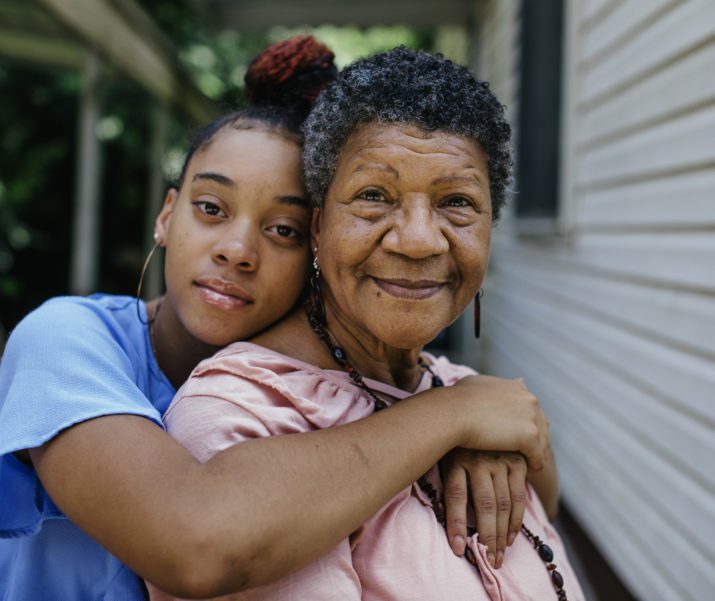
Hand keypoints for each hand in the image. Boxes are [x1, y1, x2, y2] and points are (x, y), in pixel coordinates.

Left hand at [440, 449, 526, 568]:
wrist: (473, 413)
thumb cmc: (454, 444)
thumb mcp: (443, 456)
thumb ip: (447, 481)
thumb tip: (448, 517)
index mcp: (457, 460)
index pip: (456, 495)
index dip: (456, 524)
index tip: (458, 549)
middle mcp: (479, 461)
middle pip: (484, 504)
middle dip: (487, 537)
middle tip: (489, 561)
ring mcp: (500, 461)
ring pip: (503, 503)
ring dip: (503, 534)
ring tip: (499, 556)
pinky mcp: (516, 462)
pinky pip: (518, 496)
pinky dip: (516, 520)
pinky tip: (511, 538)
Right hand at [450, 375, 549, 471]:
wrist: (453, 413)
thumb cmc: (457, 400)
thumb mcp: (475, 385)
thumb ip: (490, 387)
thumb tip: (498, 384)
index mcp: (517, 388)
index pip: (530, 409)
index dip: (523, 423)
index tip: (514, 435)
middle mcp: (528, 399)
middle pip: (541, 425)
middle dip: (534, 439)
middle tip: (524, 454)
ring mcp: (531, 416)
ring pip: (542, 442)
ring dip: (535, 454)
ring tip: (527, 466)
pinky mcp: (529, 435)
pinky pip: (538, 456)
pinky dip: (534, 465)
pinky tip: (527, 472)